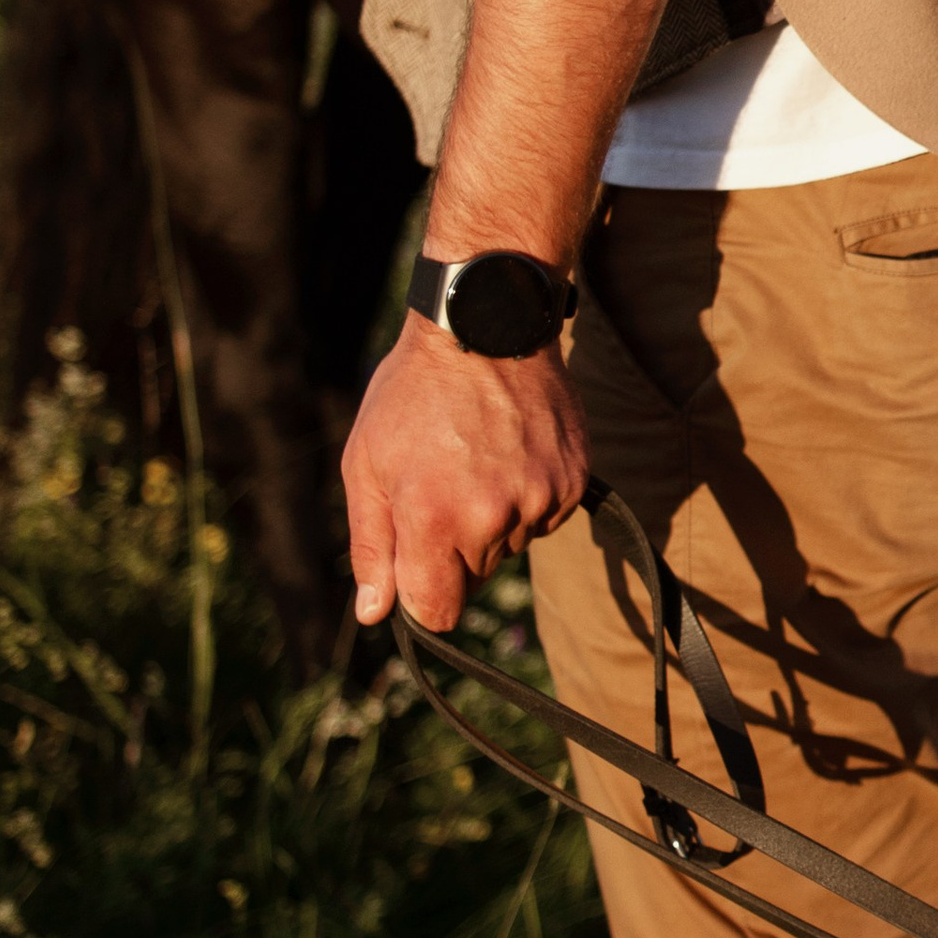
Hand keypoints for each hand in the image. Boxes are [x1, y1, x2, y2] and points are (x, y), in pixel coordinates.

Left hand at [342, 312, 591, 633]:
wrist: (485, 324)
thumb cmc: (411, 392)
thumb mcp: (366, 463)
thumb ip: (371, 546)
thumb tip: (376, 613)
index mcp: (432, 516)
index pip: (437, 611)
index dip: (422, 597)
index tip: (416, 564)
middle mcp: (491, 516)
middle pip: (473, 578)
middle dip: (454, 549)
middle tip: (442, 485)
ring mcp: (539, 497)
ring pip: (510, 546)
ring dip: (492, 522)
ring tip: (476, 461)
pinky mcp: (572, 481)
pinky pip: (543, 517)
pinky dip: (526, 498)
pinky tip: (508, 453)